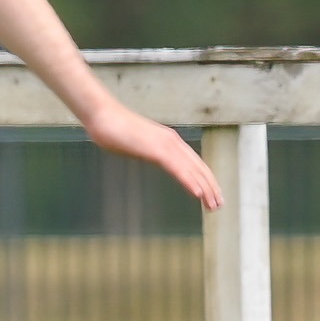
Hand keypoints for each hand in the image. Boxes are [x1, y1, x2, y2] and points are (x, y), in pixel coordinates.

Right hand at [82, 103, 222, 209]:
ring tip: (212, 205)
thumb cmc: (112, 128)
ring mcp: (166, 144)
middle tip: (218, 205)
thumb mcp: (134, 143)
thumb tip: (142, 153)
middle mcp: (172, 141)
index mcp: (169, 140)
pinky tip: (197, 194)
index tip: (211, 193)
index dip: (205, 178)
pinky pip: (177, 168)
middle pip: (199, 167)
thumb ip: (143, 149)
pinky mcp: (156, 149)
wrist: (102, 115)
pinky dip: (189, 181)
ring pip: (192, 170)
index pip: (194, 162)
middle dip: (211, 187)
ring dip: (205, 189)